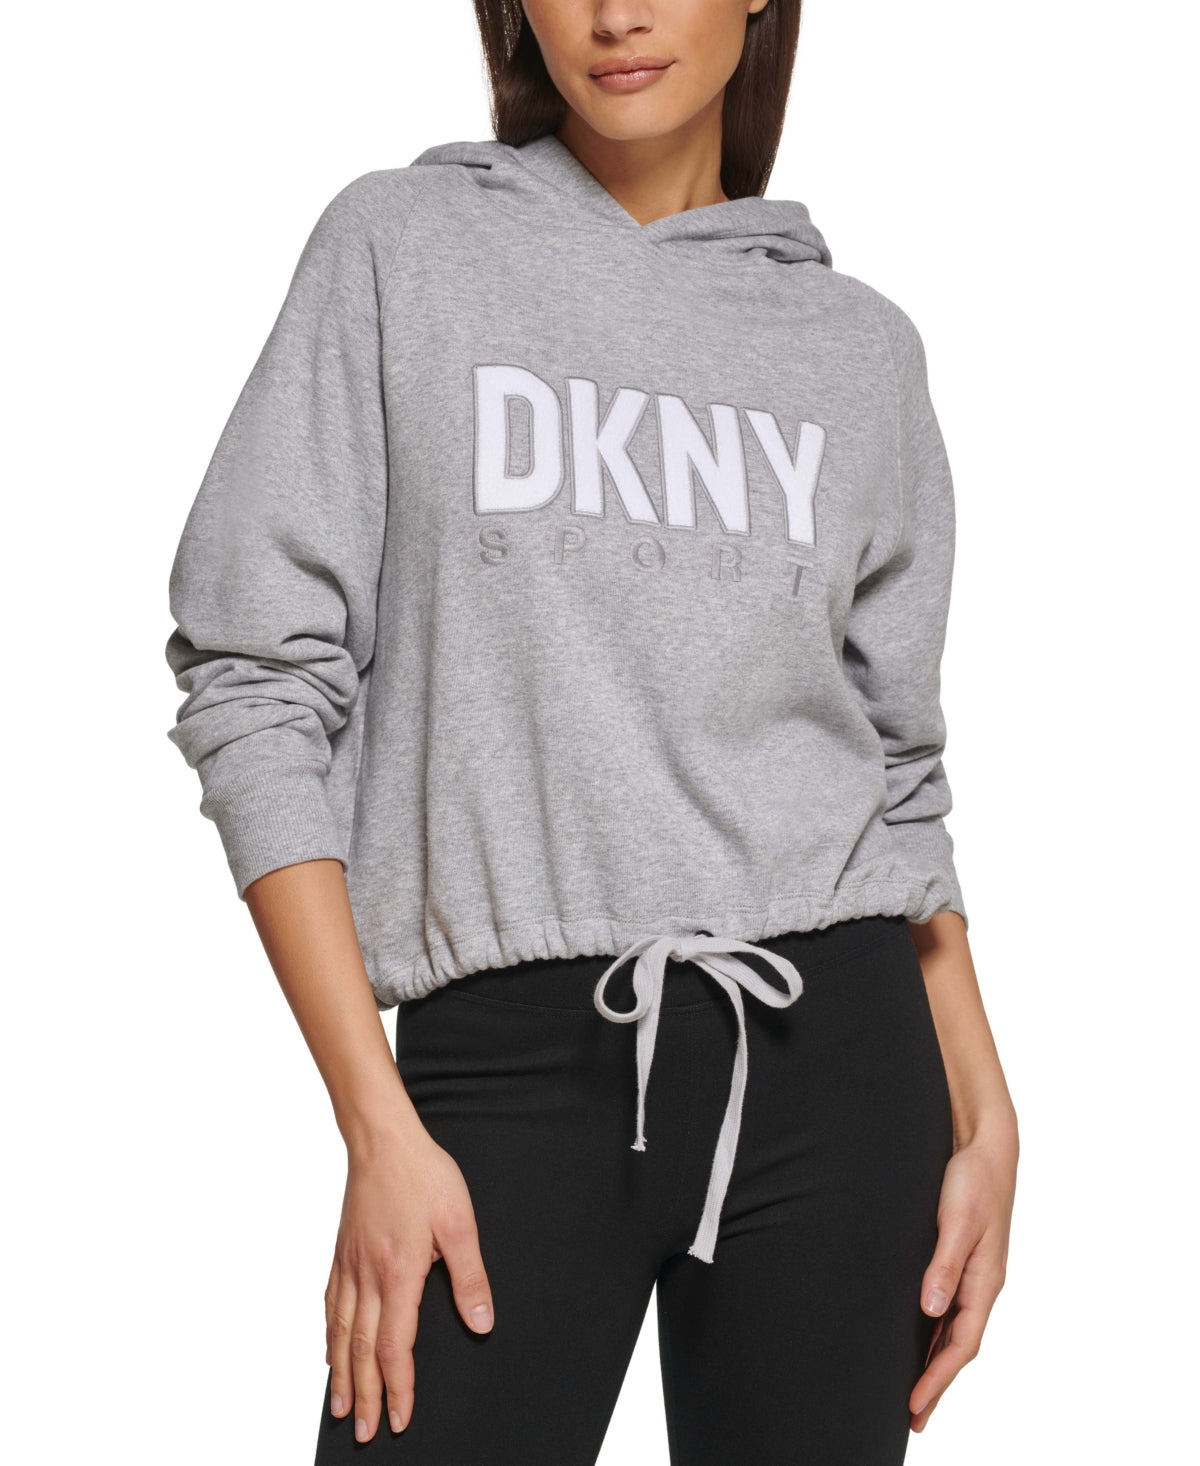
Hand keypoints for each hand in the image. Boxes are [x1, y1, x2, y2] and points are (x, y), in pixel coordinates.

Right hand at [324, 1120, 494, 1441]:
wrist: (382, 1139)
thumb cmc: (423, 1175)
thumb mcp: (460, 1223)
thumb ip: (470, 1277)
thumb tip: (482, 1324)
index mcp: (399, 1274)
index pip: (396, 1346)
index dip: (398, 1387)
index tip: (400, 1418)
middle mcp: (368, 1277)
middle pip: (363, 1350)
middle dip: (365, 1395)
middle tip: (365, 1432)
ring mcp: (349, 1265)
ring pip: (340, 1332)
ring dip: (341, 1374)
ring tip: (340, 1408)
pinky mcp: (342, 1251)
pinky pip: (330, 1304)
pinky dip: (329, 1334)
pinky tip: (329, 1349)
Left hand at [909, 1113, 1017, 1430]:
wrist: (986, 1147)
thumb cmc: (973, 1180)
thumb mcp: (958, 1222)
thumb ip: (944, 1265)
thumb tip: (931, 1309)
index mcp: (985, 1281)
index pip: (961, 1344)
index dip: (937, 1378)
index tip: (914, 1405)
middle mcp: (982, 1284)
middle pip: (960, 1346)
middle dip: (937, 1383)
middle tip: (914, 1418)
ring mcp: (974, 1274)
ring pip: (956, 1330)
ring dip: (937, 1362)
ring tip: (916, 1391)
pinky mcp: (963, 1259)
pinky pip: (952, 1309)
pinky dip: (938, 1333)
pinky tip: (923, 1339)